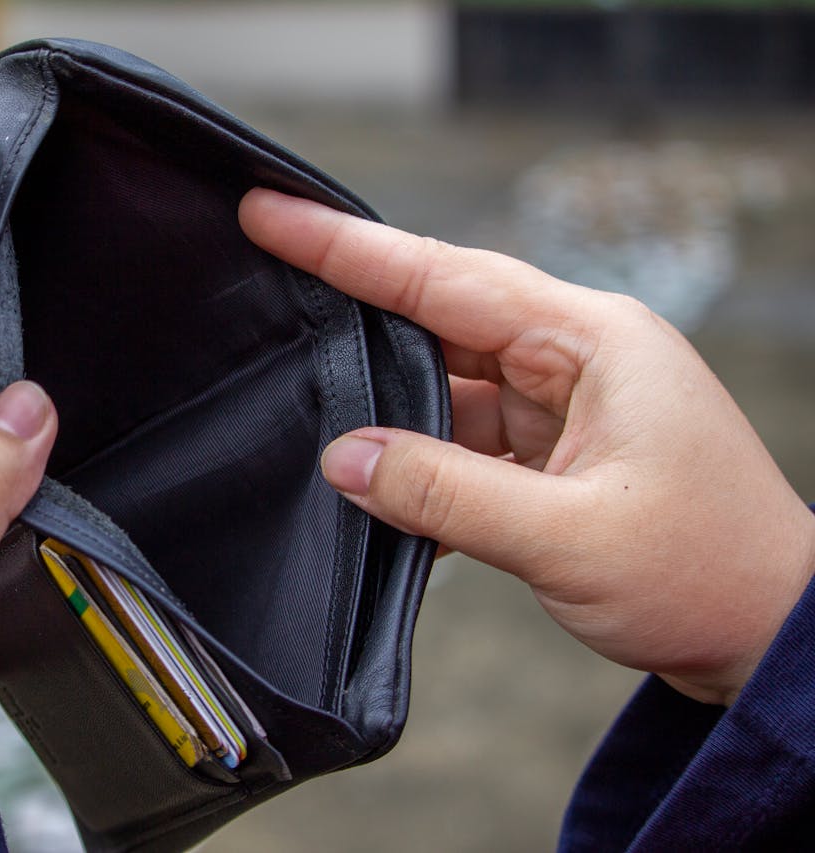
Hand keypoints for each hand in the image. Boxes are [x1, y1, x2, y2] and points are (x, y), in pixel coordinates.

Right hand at [240, 188, 814, 705]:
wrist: (771, 634)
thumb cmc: (707, 573)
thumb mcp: (568, 537)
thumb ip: (442, 493)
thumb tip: (342, 459)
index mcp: (594, 341)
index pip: (446, 277)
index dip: (348, 247)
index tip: (272, 213)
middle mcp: (576, 357)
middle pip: (438, 318)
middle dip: (353, 311)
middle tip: (264, 286)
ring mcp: (564, 404)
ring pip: (445, 385)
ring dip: (389, 413)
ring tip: (318, 422)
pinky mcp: (552, 451)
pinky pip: (463, 439)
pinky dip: (421, 462)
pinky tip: (380, 488)